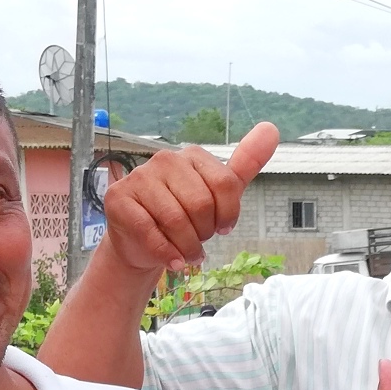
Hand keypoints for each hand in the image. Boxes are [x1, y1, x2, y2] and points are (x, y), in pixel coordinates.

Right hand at [101, 120, 279, 275]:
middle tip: (196, 240)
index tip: (220, 227)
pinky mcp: (119, 199)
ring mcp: (138, 177)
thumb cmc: (183, 216)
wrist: (141, 243)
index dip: (228, 215)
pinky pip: (151, 232)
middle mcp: (164, 160)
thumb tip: (271, 129)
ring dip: (187, 247)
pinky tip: (172, 260)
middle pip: (201, 205)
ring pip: (176, 220)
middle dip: (204, 233)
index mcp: (191, 155)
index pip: (226, 184)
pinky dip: (167, 254)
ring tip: (185, 252)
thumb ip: (244, 165)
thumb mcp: (218, 193)